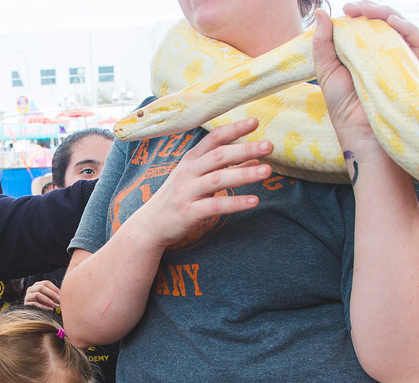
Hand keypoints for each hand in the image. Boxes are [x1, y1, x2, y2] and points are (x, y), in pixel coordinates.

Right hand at [24, 280, 60, 309]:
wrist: (32, 313)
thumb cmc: (42, 304)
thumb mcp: (48, 298)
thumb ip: (53, 295)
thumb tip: (62, 295)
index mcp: (37, 285)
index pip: (46, 283)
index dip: (54, 288)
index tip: (61, 294)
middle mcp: (31, 289)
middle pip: (41, 287)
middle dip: (52, 294)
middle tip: (59, 300)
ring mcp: (27, 296)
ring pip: (37, 294)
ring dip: (48, 300)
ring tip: (55, 305)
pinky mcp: (26, 304)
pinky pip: (35, 304)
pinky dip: (43, 306)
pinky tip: (50, 309)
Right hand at [132, 119, 271, 249]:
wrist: (150, 224)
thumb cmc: (178, 197)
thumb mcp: (197, 178)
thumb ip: (223, 167)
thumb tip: (254, 159)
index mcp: (191, 159)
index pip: (214, 139)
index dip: (234, 129)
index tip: (255, 122)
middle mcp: (188, 172)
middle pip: (218, 156)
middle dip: (244, 149)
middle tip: (268, 145)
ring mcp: (187, 192)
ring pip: (218, 179)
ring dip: (244, 174)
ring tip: (267, 171)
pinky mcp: (188, 212)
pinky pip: (214, 205)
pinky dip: (234, 202)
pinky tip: (253, 201)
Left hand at [313, 4, 418, 153]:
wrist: (362, 133)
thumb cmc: (344, 107)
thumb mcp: (327, 71)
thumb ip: (322, 43)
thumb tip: (321, 12)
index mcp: (364, 52)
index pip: (366, 25)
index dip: (358, 14)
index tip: (343, 10)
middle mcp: (385, 52)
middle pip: (384, 21)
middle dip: (369, 10)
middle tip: (351, 8)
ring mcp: (402, 58)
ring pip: (401, 26)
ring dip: (385, 13)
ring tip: (367, 11)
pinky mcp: (417, 66)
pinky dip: (407, 27)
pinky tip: (391, 21)